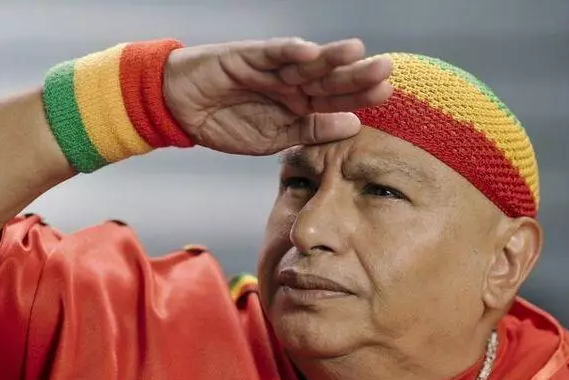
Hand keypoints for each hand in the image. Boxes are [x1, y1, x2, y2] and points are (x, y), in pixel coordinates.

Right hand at [163, 37, 392, 154]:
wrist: (181, 111)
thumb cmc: (226, 124)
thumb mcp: (274, 139)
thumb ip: (312, 131)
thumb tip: (353, 124)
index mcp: (301, 105)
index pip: (336, 101)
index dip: (360, 97)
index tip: (387, 94)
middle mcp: (292, 83)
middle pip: (330, 78)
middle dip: (356, 74)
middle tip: (385, 69)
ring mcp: (273, 68)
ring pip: (308, 61)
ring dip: (331, 56)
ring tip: (356, 51)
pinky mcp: (249, 56)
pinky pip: (273, 52)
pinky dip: (290, 50)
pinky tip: (310, 51)